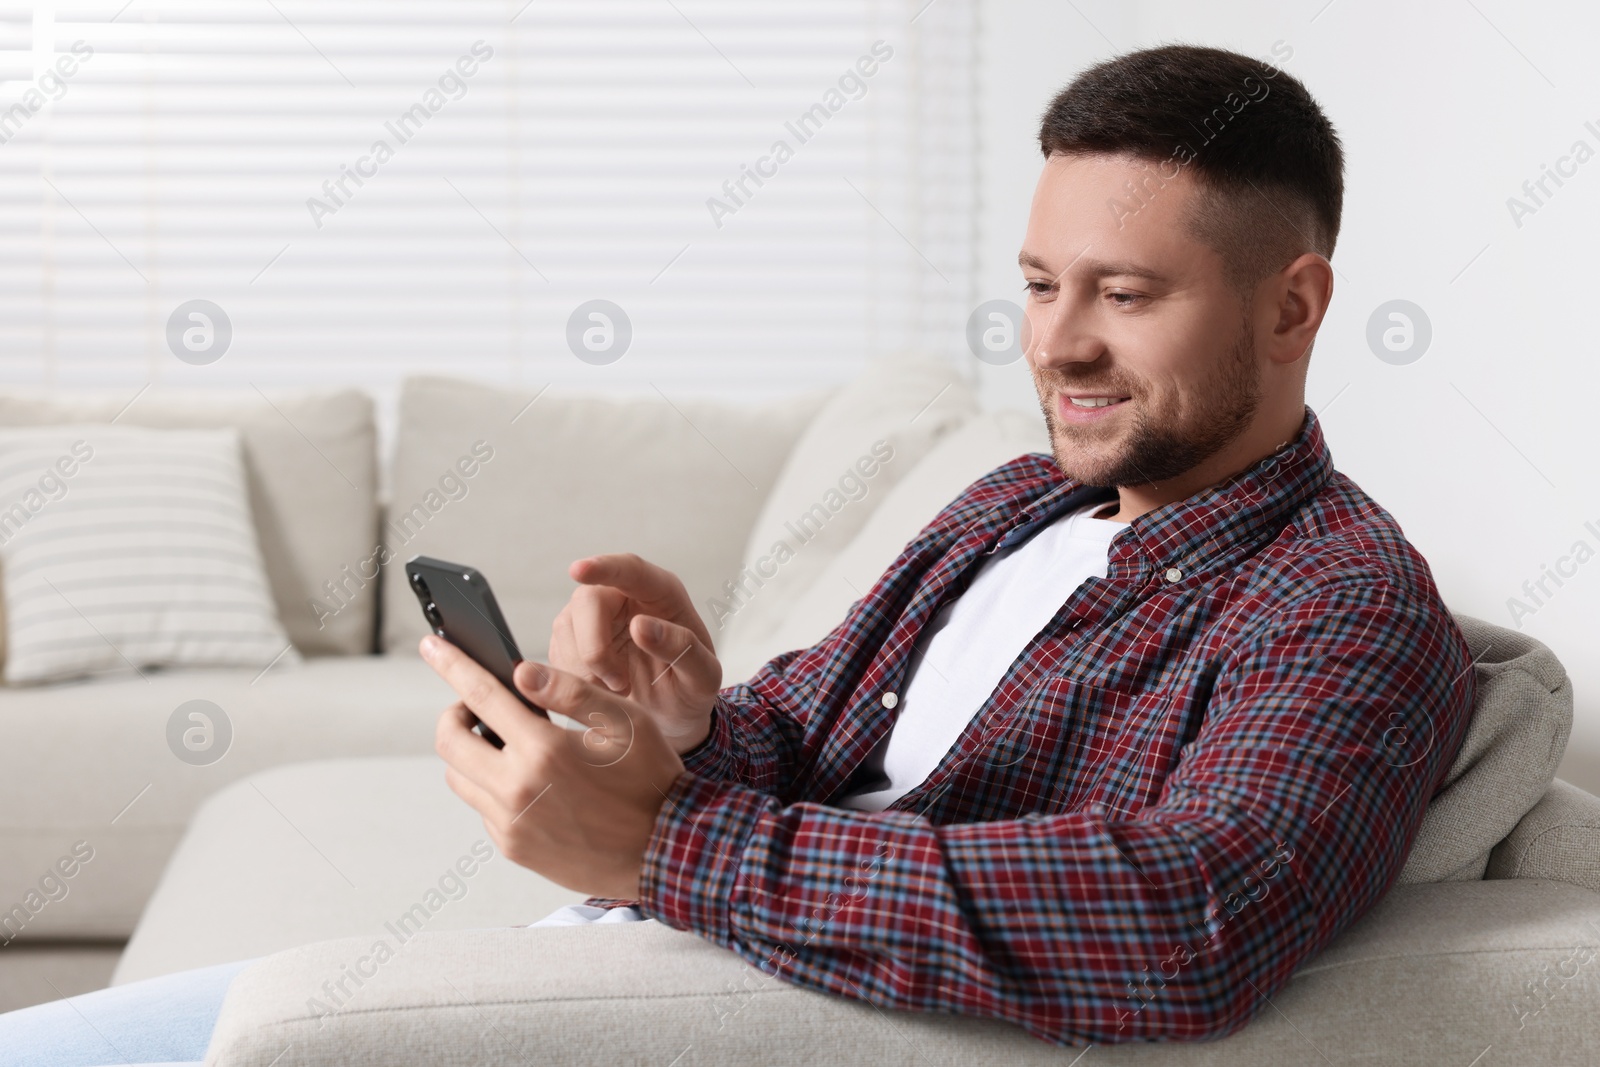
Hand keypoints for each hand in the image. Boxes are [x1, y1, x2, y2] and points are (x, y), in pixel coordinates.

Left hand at [424, 633, 684, 898]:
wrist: (664, 850)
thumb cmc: (652, 780)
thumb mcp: (625, 722)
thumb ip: (569, 692)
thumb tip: (521, 671)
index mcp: (544, 748)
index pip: (480, 695)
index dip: (452, 664)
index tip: (432, 645)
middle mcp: (517, 788)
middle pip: (450, 740)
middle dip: (456, 714)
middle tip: (483, 708)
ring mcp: (511, 823)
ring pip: (459, 776)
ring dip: (473, 753)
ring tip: (512, 746)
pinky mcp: (513, 847)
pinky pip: (484, 808)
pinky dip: (494, 788)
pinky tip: (533, 784)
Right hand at [550, 553, 720, 753]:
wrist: (670, 717)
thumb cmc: (690, 690)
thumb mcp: (702, 677)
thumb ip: (682, 648)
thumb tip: (639, 626)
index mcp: (662, 592)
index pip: (630, 570)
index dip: (604, 568)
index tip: (578, 570)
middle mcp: (623, 595)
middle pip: (588, 600)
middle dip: (595, 648)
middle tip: (620, 685)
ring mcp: (593, 615)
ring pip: (567, 628)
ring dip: (586, 669)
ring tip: (620, 689)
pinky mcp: (572, 639)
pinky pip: (558, 653)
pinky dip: (576, 678)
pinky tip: (602, 688)